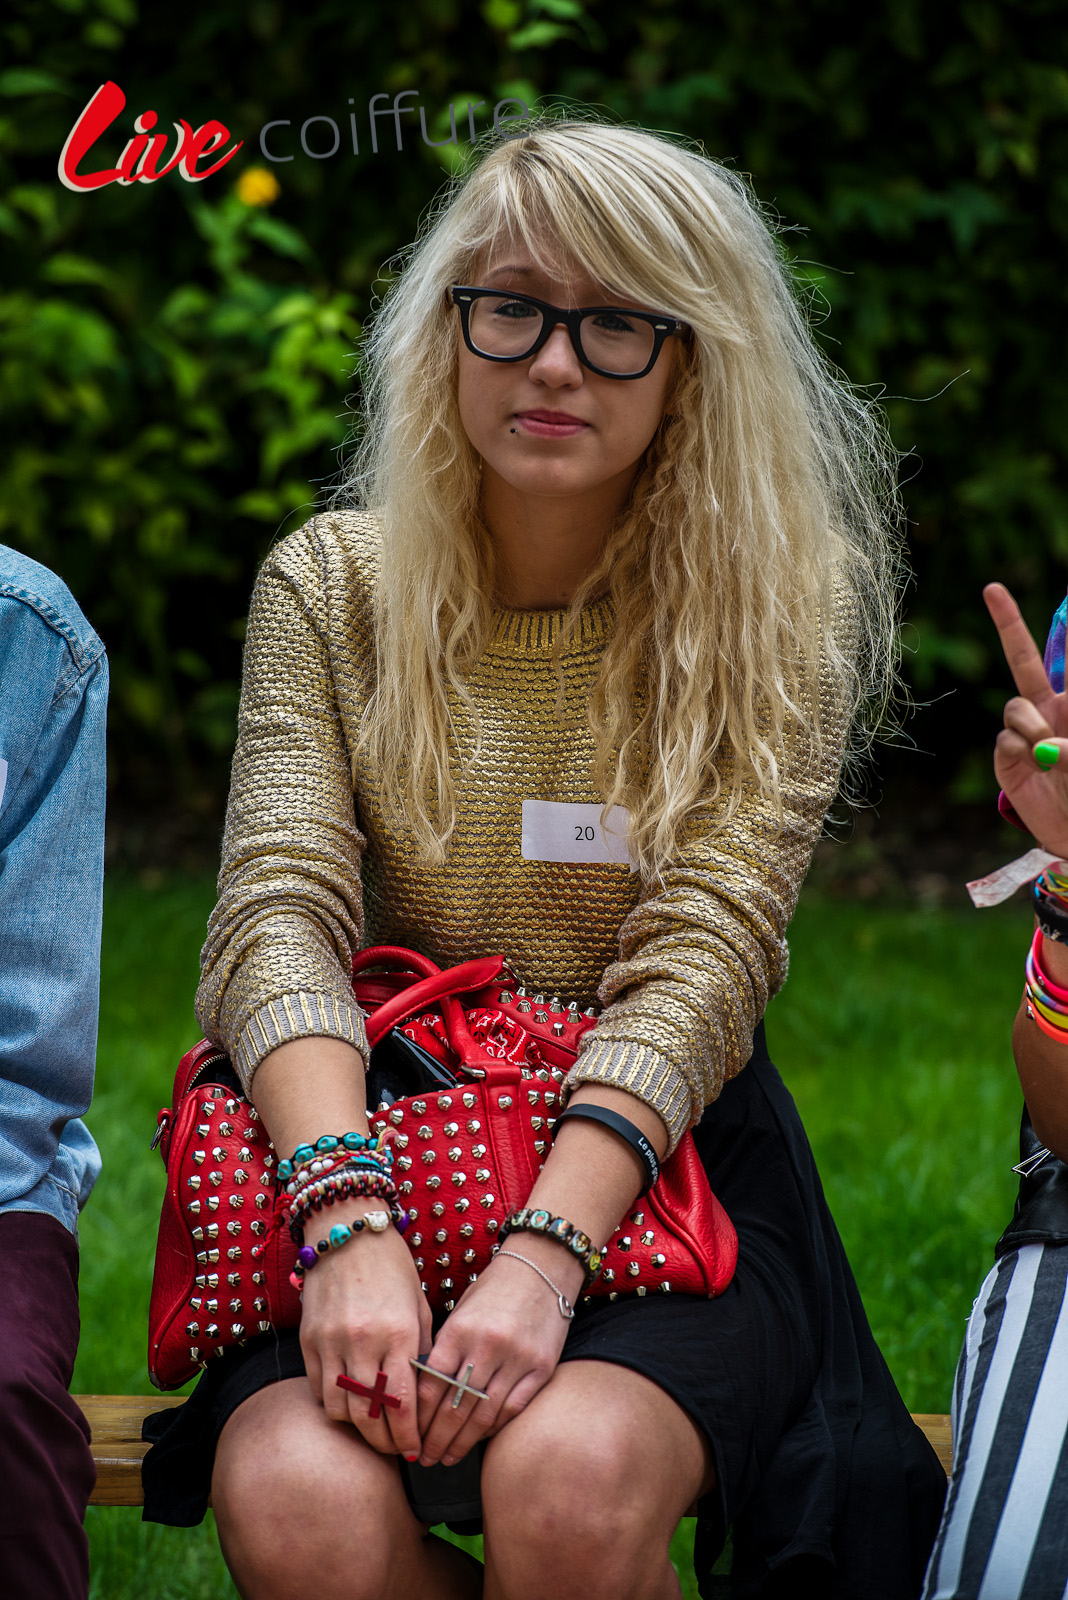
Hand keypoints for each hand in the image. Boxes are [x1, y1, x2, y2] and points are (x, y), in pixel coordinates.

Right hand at [299, 1207, 432, 1461]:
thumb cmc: (392, 1266)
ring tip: (373, 1429)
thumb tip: (422, 1395)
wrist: (348, 1229)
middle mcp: (362, 1341)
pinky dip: (333, 1403)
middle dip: (384, 1442)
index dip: (408, 1437)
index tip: (416, 1450)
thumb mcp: (417, 1306)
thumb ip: (418, 1350)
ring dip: (357, 1427)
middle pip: (368, 1417)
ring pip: (339, 1409)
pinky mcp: (308, 1339)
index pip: (402, 1404)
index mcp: (397, 1332)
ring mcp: (330, 1341)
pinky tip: (348, 1402)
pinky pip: (318, 1389)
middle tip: (395, 1449)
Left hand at [413, 1244, 581, 1466]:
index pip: (432, 1386)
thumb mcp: (461, 1313)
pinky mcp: (541, 1367)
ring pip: (483, 1415)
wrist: (541, 1268)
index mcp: (460, 1330)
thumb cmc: (493, 1291)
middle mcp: (487, 1346)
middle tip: (425, 1458)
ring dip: (463, 1442)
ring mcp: (517, 1359)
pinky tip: (479, 1438)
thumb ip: (444, 1350)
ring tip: (448, 1457)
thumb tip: (423, 1396)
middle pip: (455, 1408)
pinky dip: (494, 1427)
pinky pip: (512, 1408)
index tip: (410, 1436)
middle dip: (436, 1439)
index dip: (418, 1418)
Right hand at [985, 582, 1067, 855]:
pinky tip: (1034, 771)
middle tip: (992, 589)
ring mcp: (1025, 731)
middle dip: (1007, 621)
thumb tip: (1040, 744)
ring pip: (1015, 708)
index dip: (1067, 632)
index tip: (1055, 598)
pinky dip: (1021, 755)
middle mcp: (1048, 708)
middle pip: (1023, 658)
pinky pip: (1005, 741)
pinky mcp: (1006, 757)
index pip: (1067, 657)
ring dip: (1033, 730)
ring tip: (1050, 759)